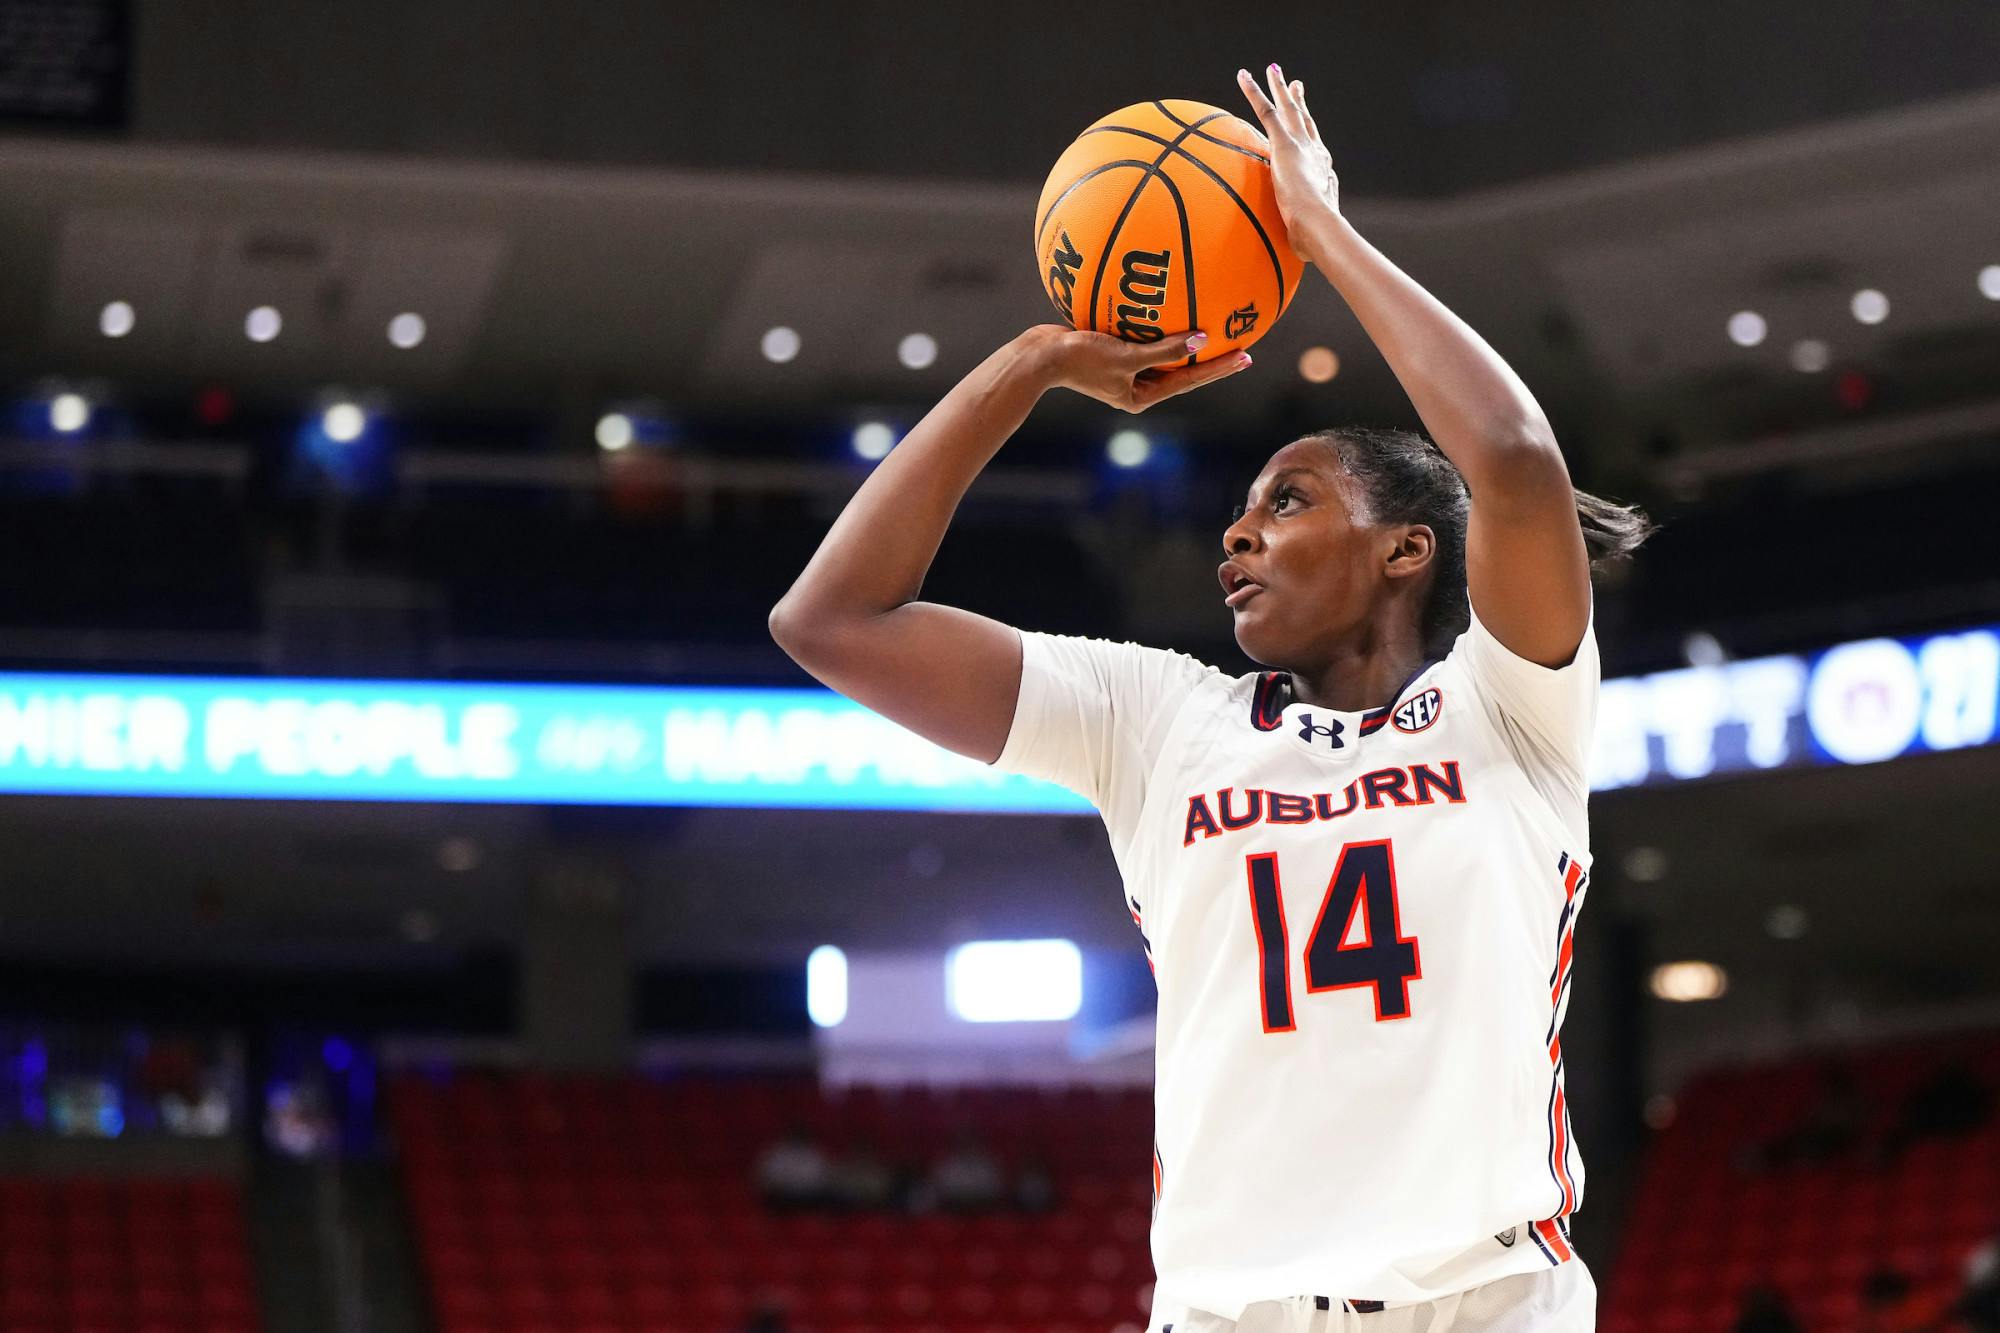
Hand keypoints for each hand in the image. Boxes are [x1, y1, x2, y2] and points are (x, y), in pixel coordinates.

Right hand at [1026, 325, 1251, 413]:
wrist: (1040, 355)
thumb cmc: (1081, 359)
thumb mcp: (1127, 355)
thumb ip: (1164, 349)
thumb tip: (1200, 339)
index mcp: (1141, 396)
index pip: (1189, 380)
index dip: (1219, 367)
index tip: (1246, 356)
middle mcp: (1135, 386)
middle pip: (1182, 369)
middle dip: (1210, 358)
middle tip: (1242, 345)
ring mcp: (1124, 369)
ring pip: (1163, 354)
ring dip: (1185, 341)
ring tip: (1214, 326)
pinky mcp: (1112, 350)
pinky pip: (1144, 337)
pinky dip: (1158, 326)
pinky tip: (1168, 306)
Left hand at [1236, 63, 1339, 236]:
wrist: (1319, 227)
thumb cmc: (1315, 241)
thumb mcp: (1308, 237)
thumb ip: (1302, 237)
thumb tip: (1299, 254)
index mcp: (1323, 174)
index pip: (1314, 150)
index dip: (1310, 137)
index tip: (1307, 127)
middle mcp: (1316, 154)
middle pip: (1305, 122)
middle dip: (1300, 102)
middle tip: (1296, 84)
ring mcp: (1301, 146)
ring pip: (1288, 109)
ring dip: (1279, 88)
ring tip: (1271, 69)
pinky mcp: (1284, 144)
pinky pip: (1266, 111)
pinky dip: (1254, 92)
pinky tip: (1243, 76)